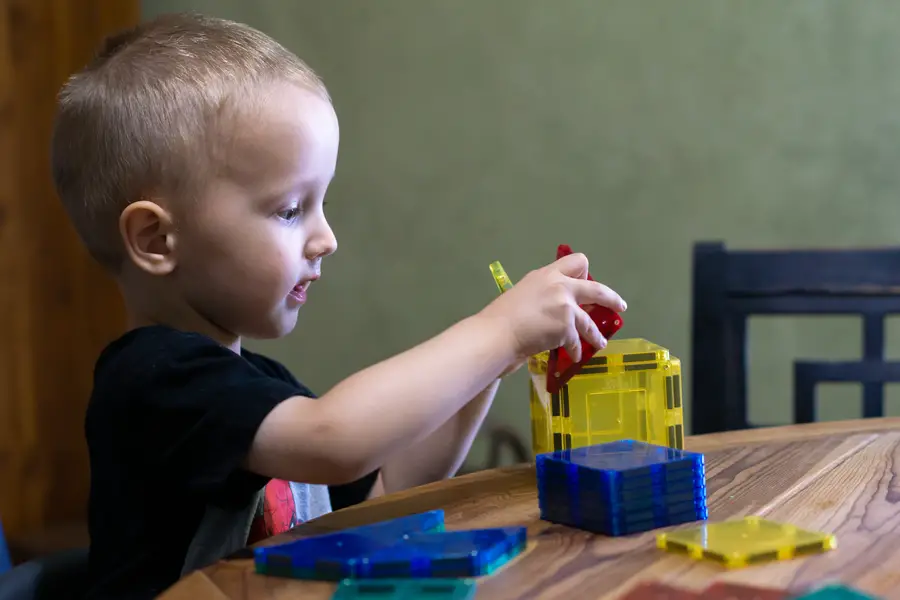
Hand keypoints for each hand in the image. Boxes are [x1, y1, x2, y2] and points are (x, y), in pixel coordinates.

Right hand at [479, 253, 625, 363]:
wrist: (496, 334)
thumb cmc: (500, 317)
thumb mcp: (523, 293)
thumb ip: (542, 294)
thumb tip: (553, 307)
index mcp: (546, 274)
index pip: (576, 261)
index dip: (585, 272)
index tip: (587, 282)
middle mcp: (560, 286)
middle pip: (596, 289)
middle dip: (611, 298)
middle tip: (620, 306)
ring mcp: (565, 306)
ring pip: (589, 322)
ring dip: (596, 335)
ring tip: (601, 343)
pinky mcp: (567, 327)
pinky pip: (577, 341)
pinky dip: (575, 351)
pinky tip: (573, 357)